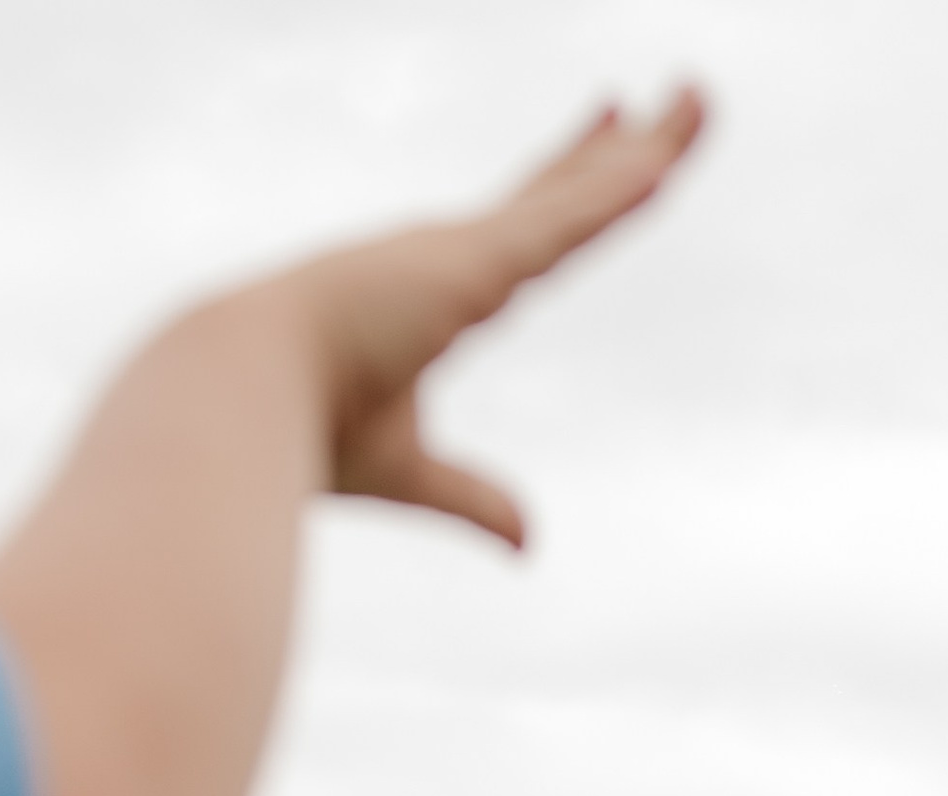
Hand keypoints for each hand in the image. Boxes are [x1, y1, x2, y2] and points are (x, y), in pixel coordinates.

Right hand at [291, 94, 706, 546]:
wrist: (245, 395)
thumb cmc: (305, 432)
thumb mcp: (413, 473)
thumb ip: (473, 499)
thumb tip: (529, 543)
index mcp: (443, 290)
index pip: (529, 224)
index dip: (576, 179)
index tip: (616, 133)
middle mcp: (457, 254)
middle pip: (568, 192)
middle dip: (630, 147)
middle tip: (687, 99)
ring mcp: (465, 253)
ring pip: (580, 196)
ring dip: (648, 151)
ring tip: (702, 100)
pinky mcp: (471, 266)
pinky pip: (564, 224)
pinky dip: (614, 194)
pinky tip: (664, 163)